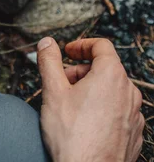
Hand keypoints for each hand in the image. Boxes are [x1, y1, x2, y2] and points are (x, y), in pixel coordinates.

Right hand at [37, 37, 143, 161]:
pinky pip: (117, 111)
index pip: (101, 46)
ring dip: (91, 90)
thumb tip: (46, 43)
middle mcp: (128, 92)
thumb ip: (49, 61)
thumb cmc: (73, 137)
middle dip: (81, 71)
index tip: (67, 52)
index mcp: (111, 76)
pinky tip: (84, 123)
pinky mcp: (134, 134)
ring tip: (71, 105)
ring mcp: (134, 115)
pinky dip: (101, 109)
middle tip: (61, 83)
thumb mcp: (53, 91)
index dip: (81, 45)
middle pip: (105, 68)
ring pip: (112, 90)